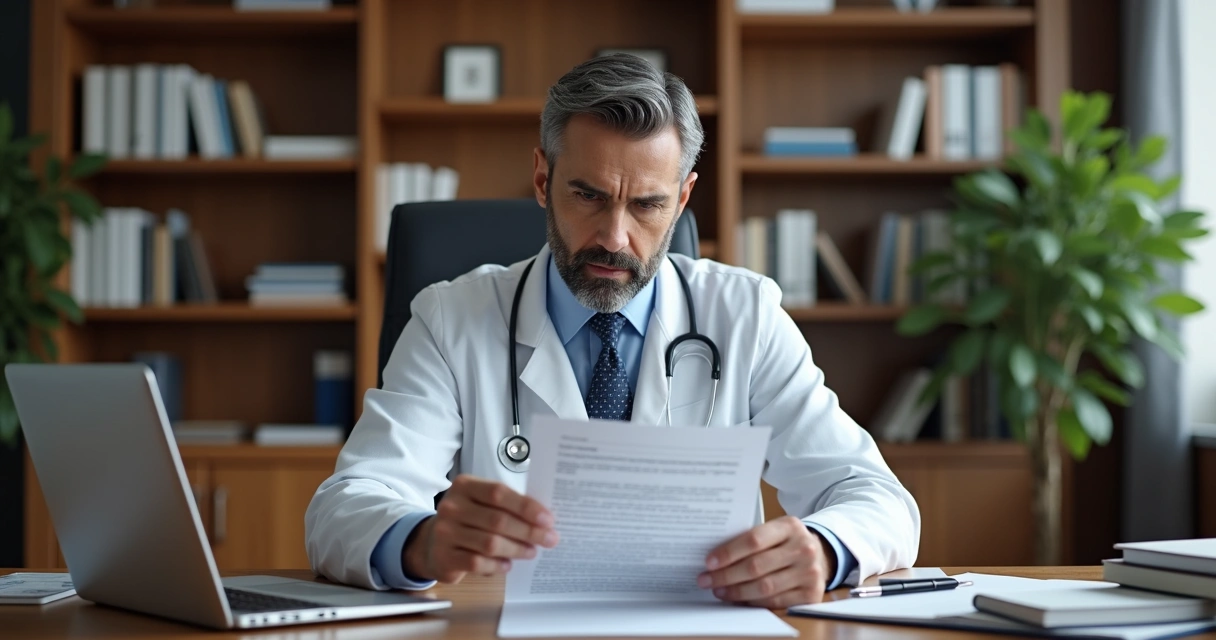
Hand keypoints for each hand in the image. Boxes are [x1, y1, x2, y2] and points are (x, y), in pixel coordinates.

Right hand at [402, 474, 558, 583]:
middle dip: (529, 531)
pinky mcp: (444, 557)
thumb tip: (542, 521)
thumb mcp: (481, 503)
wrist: (431, 542)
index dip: (526, 506)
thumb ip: (506, 506)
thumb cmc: (466, 519)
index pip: (499, 493)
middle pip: (498, 520)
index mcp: (464, 486)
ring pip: (490, 543)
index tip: (548, 519)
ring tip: (531, 552)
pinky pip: (478, 563)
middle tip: (549, 539)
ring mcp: (445, 532)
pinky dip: (497, 565)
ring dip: (516, 549)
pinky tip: (508, 565)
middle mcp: (452, 506)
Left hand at [697, 516, 835, 607]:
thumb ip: (752, 539)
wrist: (819, 555)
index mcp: (790, 526)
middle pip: (756, 566)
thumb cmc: (787, 542)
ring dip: (736, 591)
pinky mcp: (812, 593)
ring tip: (719, 590)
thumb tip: (716, 557)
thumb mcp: (775, 530)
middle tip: (706, 579)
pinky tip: (739, 599)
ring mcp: (810, 572)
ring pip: (764, 587)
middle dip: (726, 575)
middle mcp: (803, 548)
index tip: (709, 562)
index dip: (729, 552)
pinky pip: (775, 602)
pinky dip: (753, 602)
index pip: (754, 540)